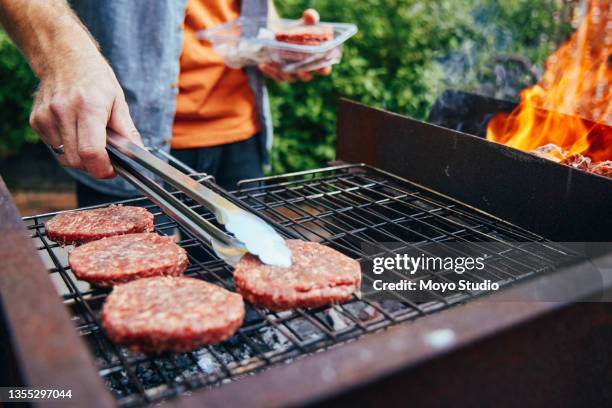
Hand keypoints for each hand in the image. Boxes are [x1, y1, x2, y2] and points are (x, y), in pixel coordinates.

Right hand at [29, 53, 141, 178]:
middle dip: (94, 166)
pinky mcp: (36, 121)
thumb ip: (127, 130)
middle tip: (106, 158)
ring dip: (80, 158)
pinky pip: (54, 148)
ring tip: (90, 140)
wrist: (63, 57)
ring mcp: (46, 117)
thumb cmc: (95, 78)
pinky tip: (74, 131)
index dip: (103, 169)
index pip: (91, 152)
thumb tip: (138, 154)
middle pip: (77, 160)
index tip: (112, 170)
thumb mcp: (118, 101)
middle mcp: (63, 112)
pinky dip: (67, 147)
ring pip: (65, 158)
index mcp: (88, 107)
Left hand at [259, 8, 332, 82]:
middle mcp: (305, 70)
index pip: (324, 69)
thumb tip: (309, 15)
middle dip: (304, 74)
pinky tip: (263, 65)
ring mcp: (292, 74)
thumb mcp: (305, 23)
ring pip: (289, 78)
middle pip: (306, 77)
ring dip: (283, 72)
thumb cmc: (298, 31)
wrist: (281, 34)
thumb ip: (311, 18)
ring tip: (277, 63)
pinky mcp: (279, 74)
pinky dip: (270, 71)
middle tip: (301, 70)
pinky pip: (275, 76)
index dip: (324, 69)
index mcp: (317, 61)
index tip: (322, 66)